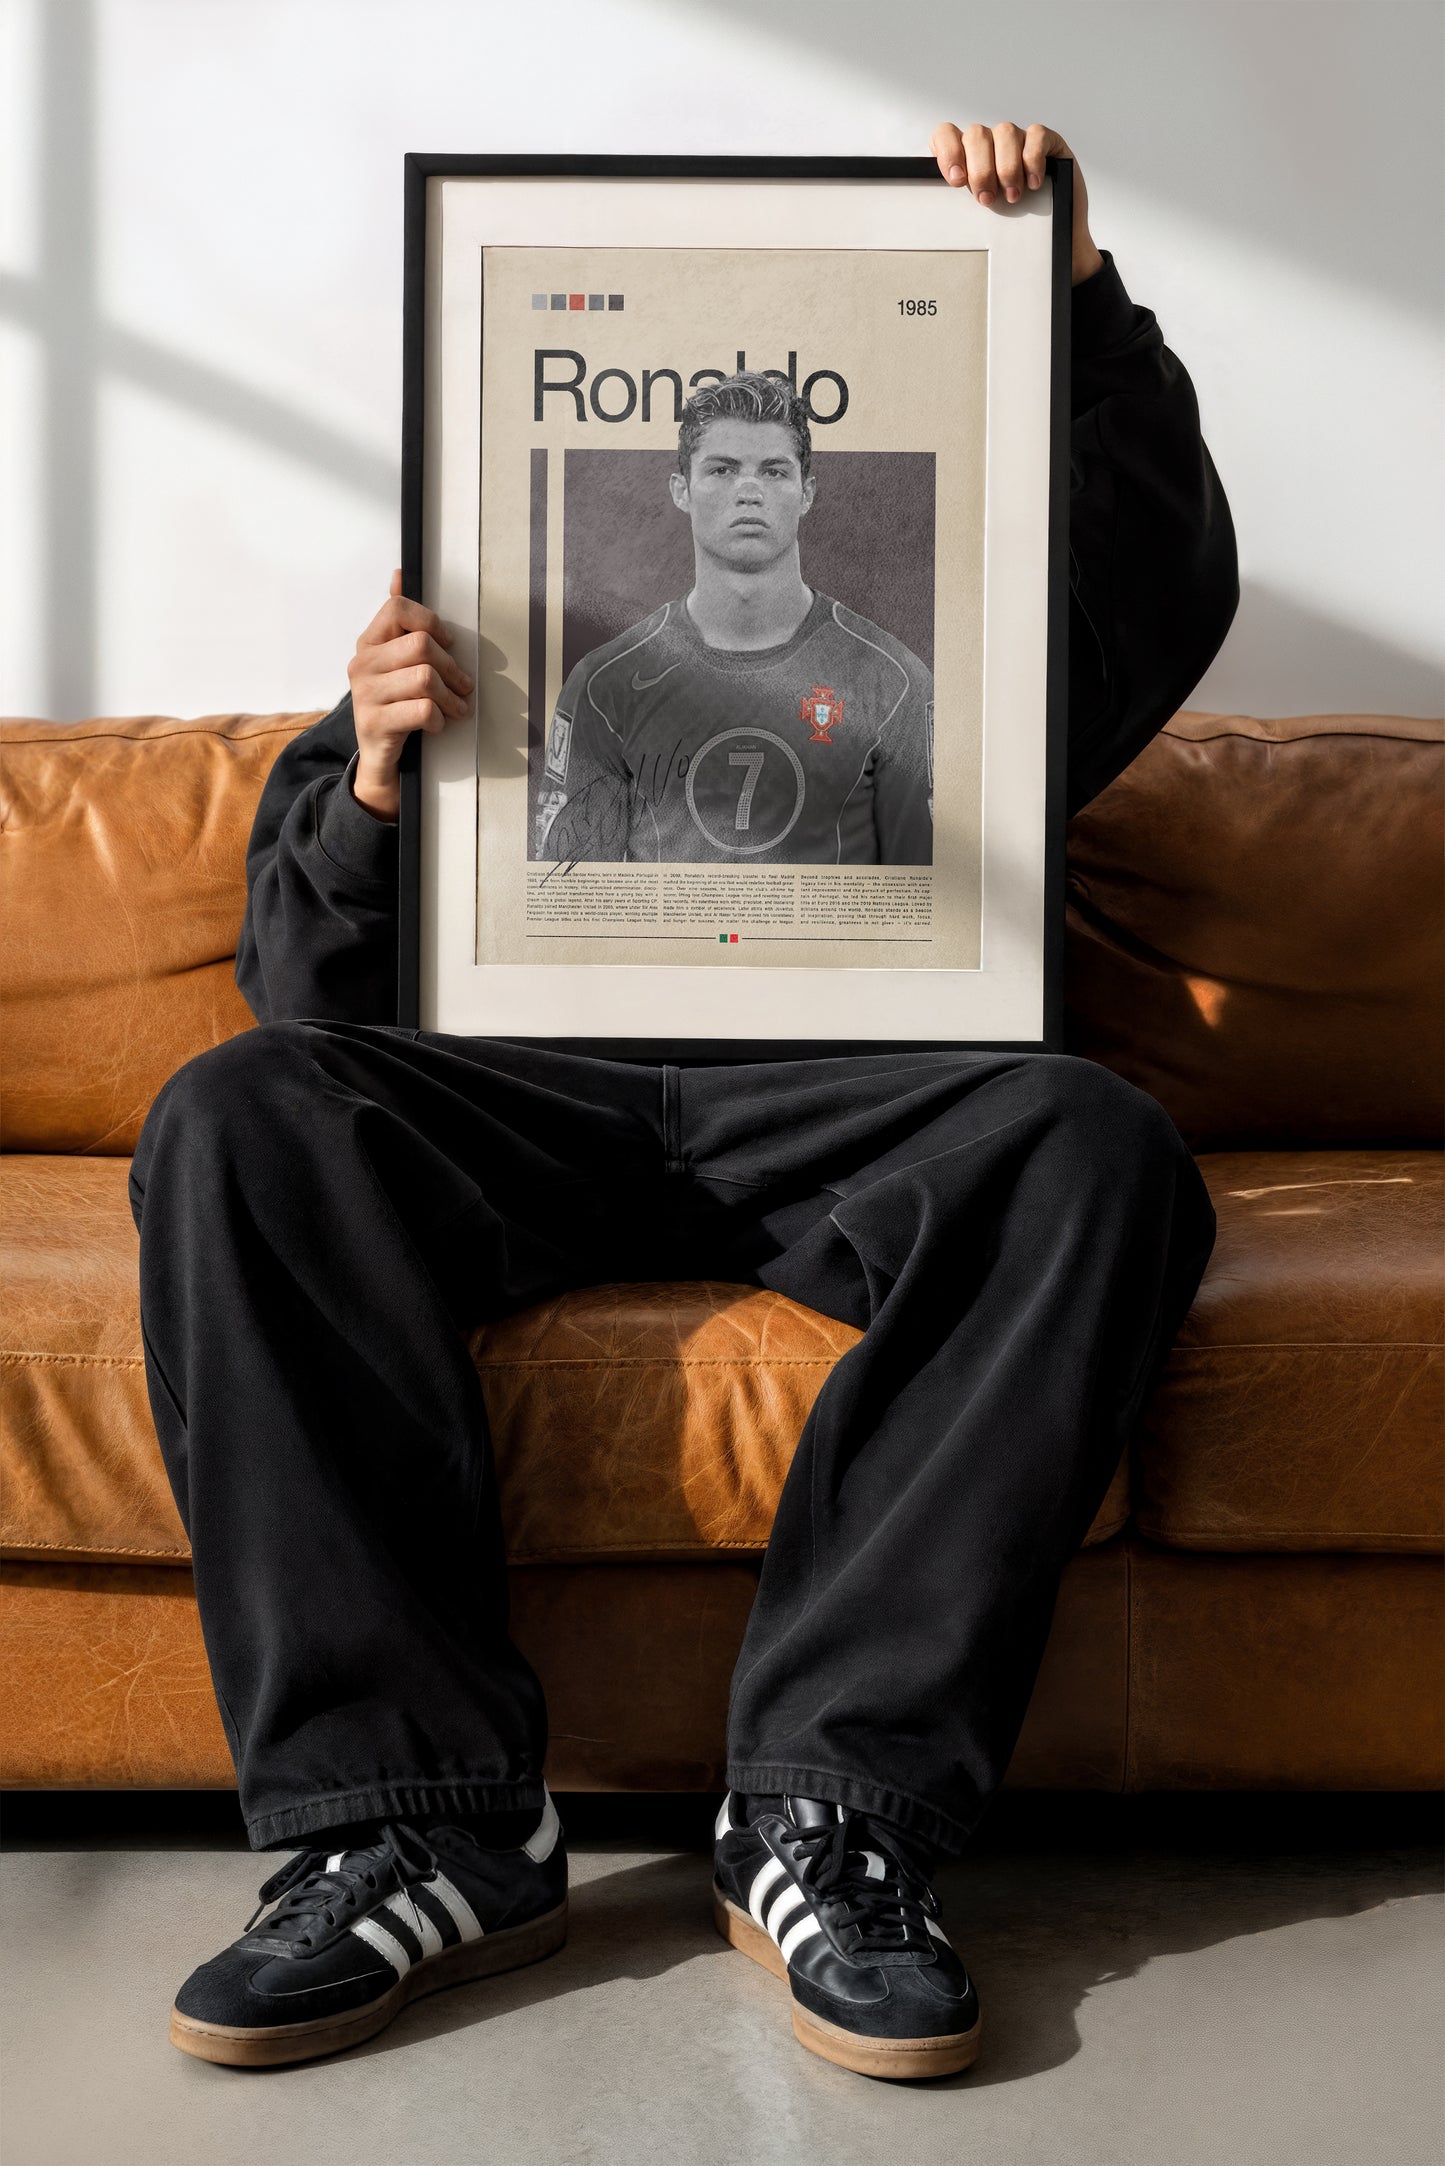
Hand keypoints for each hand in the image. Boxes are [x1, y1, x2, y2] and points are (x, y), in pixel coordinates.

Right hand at [345, 570, 472, 820]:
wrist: (378, 757)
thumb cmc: (394, 704)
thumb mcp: (393, 662)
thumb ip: (397, 621)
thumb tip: (398, 574)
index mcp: (368, 642)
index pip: (398, 609)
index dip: (431, 622)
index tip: (448, 643)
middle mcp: (361, 664)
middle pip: (420, 645)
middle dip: (451, 667)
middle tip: (464, 686)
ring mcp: (365, 695)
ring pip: (425, 678)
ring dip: (451, 697)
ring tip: (458, 708)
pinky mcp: (375, 724)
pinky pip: (423, 710)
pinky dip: (440, 718)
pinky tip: (439, 724)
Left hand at [929, 122, 1103, 287]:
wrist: (1050, 236)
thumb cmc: (1010, 226)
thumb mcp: (979, 217)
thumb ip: (958, 206)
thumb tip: (934, 210)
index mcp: (967, 155)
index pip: (946, 135)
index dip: (948, 152)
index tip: (956, 181)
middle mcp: (990, 142)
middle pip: (976, 134)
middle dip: (980, 170)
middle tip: (987, 199)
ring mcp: (1017, 139)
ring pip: (1005, 132)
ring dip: (1007, 168)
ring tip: (1012, 197)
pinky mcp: (1046, 141)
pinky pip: (1035, 136)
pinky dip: (1032, 160)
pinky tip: (1034, 183)